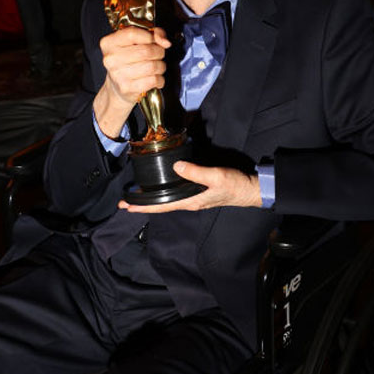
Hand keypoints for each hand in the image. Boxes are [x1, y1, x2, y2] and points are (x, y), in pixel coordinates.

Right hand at [93, 26, 170, 135]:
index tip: (158, 40)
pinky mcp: (128, 89)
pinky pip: (154, 80)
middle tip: (158, 56)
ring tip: (156, 69)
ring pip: (153, 65)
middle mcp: (110, 59)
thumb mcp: (134, 46)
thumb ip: (151, 35)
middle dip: (159, 53)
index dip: (151, 35)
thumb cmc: (128, 64)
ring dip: (161, 67)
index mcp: (108, 44)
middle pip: (147, 50)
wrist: (116, 92)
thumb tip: (165, 40)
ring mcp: (118, 75)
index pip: (133, 32)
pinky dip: (159, 80)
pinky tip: (154, 80)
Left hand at [119, 162, 261, 212]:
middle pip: (161, 205)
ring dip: (151, 199)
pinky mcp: (197, 191)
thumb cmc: (234, 186)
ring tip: (137, 197)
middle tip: (124, 202)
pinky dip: (163, 193)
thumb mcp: (215, 176)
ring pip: (167, 201)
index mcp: (190, 201)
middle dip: (142, 204)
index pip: (162, 206)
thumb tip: (175, 166)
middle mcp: (189, 202)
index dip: (143, 206)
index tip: (127, 206)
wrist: (249, 189)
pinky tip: (159, 188)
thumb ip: (195, 172)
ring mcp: (193, 197)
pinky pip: (175, 194)